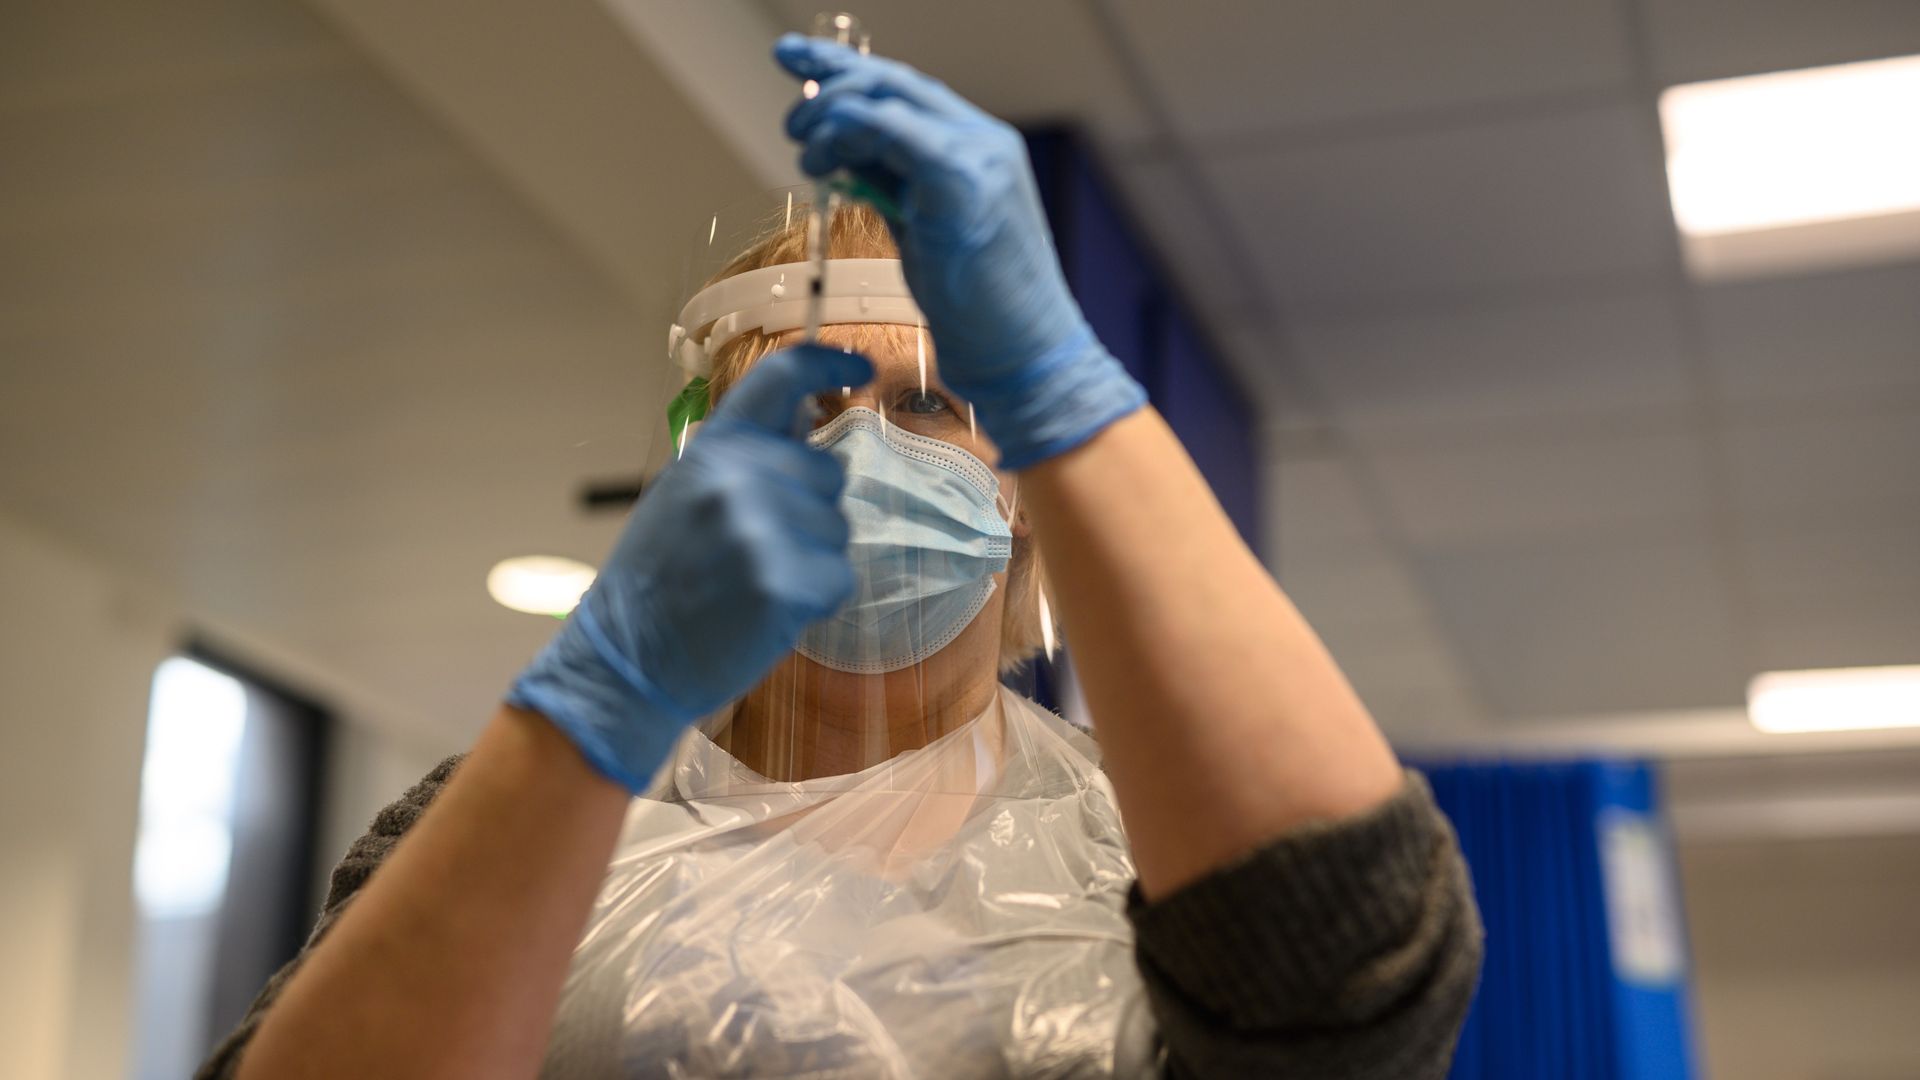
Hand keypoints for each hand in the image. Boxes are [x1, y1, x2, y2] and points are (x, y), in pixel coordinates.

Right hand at [506, 346, 872, 791]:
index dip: (827, 363)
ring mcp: (761, 528)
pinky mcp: (784, 582)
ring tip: (753, 583)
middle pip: (828, 471)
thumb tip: (808, 418)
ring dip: (812, 557)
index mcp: (711, 448)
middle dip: (809, 509)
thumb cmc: (658, 582)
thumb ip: (744, 457)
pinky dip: (817, 599)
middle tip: (756, 549)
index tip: (859, 367)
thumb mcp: (686, 494)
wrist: (626, 660)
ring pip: (837, 527)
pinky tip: (769, 612)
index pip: (780, 378)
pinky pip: (839, 577)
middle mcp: (737, 477)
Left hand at [776, 35, 1144, 469]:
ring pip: (886, 100)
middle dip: (831, 76)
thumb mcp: (926, 231)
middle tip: (790, 97)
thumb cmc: (980, 309)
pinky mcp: (960, 181)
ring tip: (804, 149)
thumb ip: (893, 185)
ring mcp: (978, 157)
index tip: (802, 66)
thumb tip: (845, 158)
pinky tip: (822, 164)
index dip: (850, 71)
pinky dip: (845, 138)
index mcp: (983, 148)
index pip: (909, 91)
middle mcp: (985, 141)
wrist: (1026, 354)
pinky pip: (888, 132)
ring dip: (831, 117)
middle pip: (895, 82)